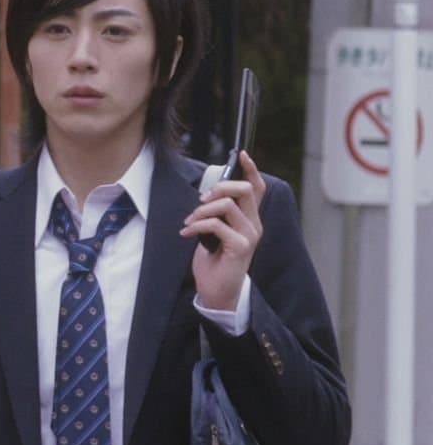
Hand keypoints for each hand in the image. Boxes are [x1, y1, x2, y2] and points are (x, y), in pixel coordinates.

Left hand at [180, 151, 265, 310]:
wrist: (217, 291)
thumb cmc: (214, 260)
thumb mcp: (215, 232)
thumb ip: (217, 214)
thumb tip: (207, 194)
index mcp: (250, 219)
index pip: (257, 188)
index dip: (251, 169)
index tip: (240, 154)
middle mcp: (254, 225)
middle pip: (244, 189)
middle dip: (219, 188)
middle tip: (201, 200)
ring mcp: (249, 236)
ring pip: (227, 205)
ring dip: (202, 210)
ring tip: (189, 222)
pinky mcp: (239, 247)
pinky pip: (216, 224)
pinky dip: (197, 225)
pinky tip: (187, 233)